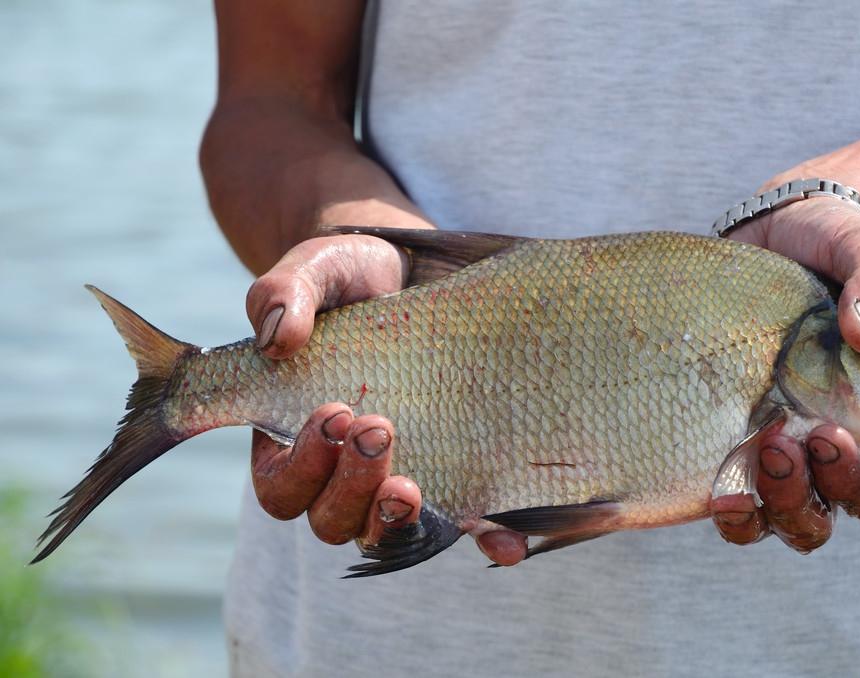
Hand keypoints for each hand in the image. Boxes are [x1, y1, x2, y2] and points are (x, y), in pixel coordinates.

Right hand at [245, 234, 526, 564]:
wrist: (411, 272)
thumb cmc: (348, 278)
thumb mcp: (314, 271)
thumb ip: (282, 294)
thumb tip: (277, 338)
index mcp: (292, 438)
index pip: (281, 487)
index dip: (302, 466)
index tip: (334, 412)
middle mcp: (342, 472)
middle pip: (332, 519)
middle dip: (351, 486)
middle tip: (378, 428)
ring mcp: (402, 474)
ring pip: (386, 532)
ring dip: (395, 519)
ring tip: (408, 487)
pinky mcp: (456, 470)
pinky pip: (467, 522)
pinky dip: (485, 539)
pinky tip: (505, 545)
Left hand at [712, 193, 859, 550]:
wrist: (774, 233)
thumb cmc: (830, 245)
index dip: (858, 480)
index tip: (830, 431)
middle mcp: (822, 445)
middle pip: (824, 513)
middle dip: (804, 494)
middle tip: (780, 439)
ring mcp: (772, 446)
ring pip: (776, 518)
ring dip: (764, 507)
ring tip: (744, 462)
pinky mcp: (726, 437)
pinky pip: (730, 499)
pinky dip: (725, 508)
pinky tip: (709, 488)